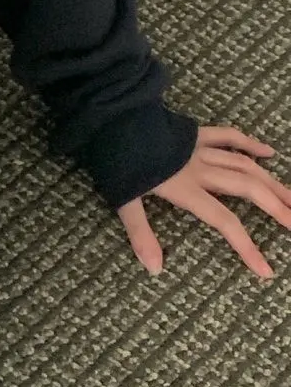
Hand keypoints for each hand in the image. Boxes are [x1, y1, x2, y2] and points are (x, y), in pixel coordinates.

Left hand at [117, 127, 290, 279]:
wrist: (111, 115)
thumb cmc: (116, 159)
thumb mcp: (124, 199)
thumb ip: (141, 234)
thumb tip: (154, 269)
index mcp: (186, 189)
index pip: (225, 221)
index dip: (247, 247)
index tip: (266, 270)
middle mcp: (200, 168)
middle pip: (247, 189)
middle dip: (276, 208)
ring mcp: (199, 148)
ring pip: (244, 164)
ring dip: (272, 181)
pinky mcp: (195, 132)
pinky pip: (228, 136)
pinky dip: (250, 144)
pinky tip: (269, 153)